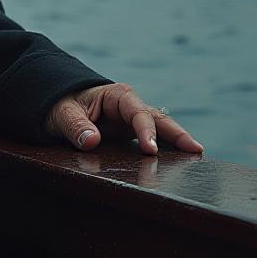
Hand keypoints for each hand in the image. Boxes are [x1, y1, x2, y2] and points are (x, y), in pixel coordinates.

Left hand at [45, 83, 203, 155]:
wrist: (58, 103)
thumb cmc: (59, 103)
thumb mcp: (61, 112)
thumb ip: (75, 126)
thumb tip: (91, 140)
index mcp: (116, 96)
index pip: (136, 112)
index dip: (145, 130)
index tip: (151, 149)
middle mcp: (129, 106)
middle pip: (157, 119)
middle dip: (177, 133)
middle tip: (196, 150)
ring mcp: (132, 121)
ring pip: (160, 129)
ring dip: (177, 141)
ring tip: (198, 155)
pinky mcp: (131, 134)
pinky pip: (152, 139)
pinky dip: (167, 148)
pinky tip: (181, 161)